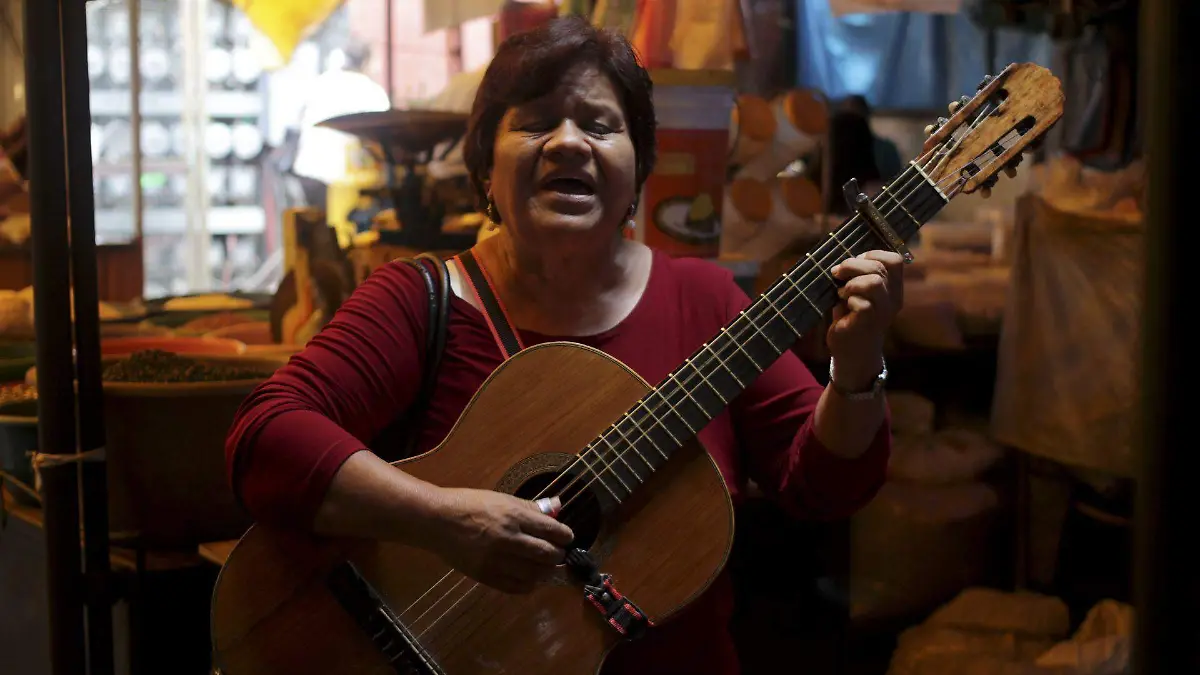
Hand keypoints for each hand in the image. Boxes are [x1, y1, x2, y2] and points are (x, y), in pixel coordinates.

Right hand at [428, 487, 573, 593]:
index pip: (551, 530)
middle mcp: (508, 539)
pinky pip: (516, 587)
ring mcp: (496, 560)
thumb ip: (530, 506)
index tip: (567, 538)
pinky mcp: (486, 576)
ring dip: (547, 572)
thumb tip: (557, 506)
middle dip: (558, 556)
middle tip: (558, 554)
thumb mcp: (501, 499)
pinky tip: (530, 579)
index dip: (565, 536)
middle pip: (547, 555)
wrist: (437, 521)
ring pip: (535, 574)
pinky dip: (529, 585)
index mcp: (513, 516)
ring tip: (547, 567)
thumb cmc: (470, 504)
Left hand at [827, 250, 904, 389]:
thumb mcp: (857, 291)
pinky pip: (862, 302)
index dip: (873, 253)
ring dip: (852, 282)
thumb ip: (858, 274)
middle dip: (853, 264)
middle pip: (879, 267)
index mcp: (893, 287)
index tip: (855, 260)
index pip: (895, 260)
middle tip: (838, 273)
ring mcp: (883, 311)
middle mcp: (893, 298)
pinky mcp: (869, 322)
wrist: (851, 351)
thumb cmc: (851, 316)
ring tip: (842, 291)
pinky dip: (848, 299)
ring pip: (874, 282)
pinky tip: (843, 305)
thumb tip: (844, 254)